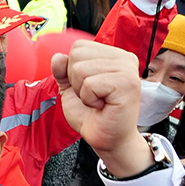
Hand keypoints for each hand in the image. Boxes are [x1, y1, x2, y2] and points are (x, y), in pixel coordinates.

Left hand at [56, 40, 155, 176]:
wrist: (107, 138)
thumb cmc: (92, 115)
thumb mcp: (70, 89)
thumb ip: (62, 71)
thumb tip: (57, 57)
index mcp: (113, 55)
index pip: (78, 47)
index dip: (72, 70)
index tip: (87, 87)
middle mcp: (124, 58)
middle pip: (77, 55)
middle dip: (75, 80)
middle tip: (93, 96)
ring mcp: (128, 69)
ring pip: (80, 69)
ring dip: (82, 92)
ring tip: (98, 101)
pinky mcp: (128, 83)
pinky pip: (90, 84)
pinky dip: (89, 99)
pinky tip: (103, 105)